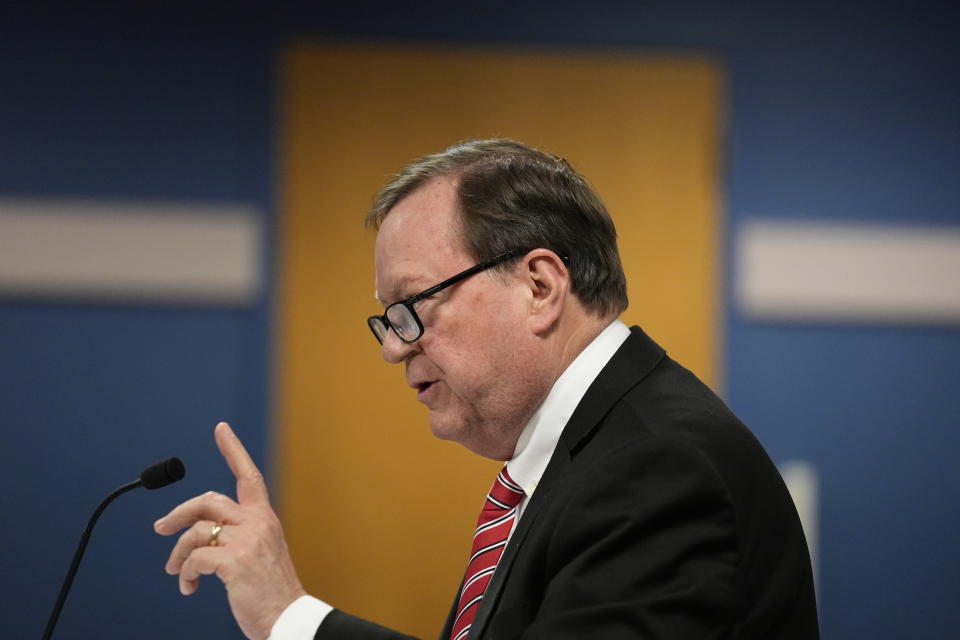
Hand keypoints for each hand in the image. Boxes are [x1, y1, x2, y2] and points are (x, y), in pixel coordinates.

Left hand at [154, 422, 305, 639]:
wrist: (288, 618)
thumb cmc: (272, 593)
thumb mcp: (259, 555)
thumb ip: (238, 537)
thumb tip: (197, 538)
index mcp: (265, 519)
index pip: (248, 475)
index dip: (233, 450)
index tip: (221, 429)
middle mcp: (258, 523)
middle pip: (208, 501)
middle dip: (179, 513)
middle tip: (161, 528)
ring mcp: (247, 541)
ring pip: (195, 531)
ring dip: (178, 554)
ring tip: (177, 573)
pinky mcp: (234, 562)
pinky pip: (194, 559)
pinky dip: (185, 574)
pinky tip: (190, 588)